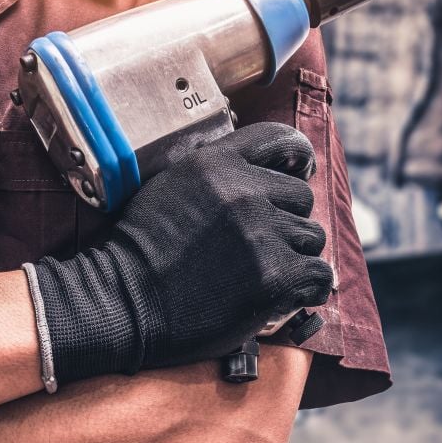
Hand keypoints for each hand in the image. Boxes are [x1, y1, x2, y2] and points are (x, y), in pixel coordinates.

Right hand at [30, 122, 332, 384]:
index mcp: (217, 162)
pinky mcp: (274, 277)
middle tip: (262, 245)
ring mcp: (261, 234)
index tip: (301, 172)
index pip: (282, 139)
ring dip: (296, 256)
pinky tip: (289, 295)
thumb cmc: (143, 250)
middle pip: (302, 197)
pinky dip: (309, 287)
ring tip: (264, 272)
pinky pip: (319, 275)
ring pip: (312, 237)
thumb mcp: (174, 185)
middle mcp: (244, 191)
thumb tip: (268, 171)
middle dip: (288, 220)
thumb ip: (219, 172)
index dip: (299, 156)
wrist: (121, 303)